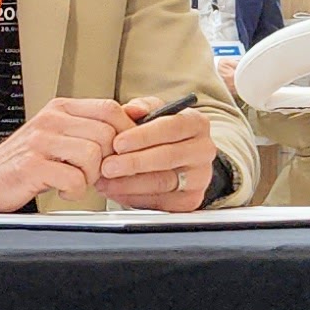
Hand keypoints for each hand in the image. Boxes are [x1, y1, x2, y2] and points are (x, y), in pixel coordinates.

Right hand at [0, 97, 126, 213]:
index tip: (123, 152)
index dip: (126, 132)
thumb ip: (92, 127)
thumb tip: (136, 118)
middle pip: (106, 134)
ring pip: (93, 156)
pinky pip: (73, 179)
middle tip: (95, 173)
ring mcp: (40, 141)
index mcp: (62, 109)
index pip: (109, 108)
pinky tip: (64, 190)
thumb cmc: (29, 160)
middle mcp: (51, 120)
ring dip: (91, 177)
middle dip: (108, 160)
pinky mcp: (32, 166)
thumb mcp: (62, 135)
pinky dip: (74, 191)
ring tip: (77, 181)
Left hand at [95, 98, 219, 212]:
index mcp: (197, 124)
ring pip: (162, 183)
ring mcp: (199, 178)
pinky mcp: (190, 201)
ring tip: (106, 181)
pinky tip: (116, 191)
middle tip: (108, 166)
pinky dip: (133, 198)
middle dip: (134, 163)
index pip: (172, 127)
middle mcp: (203, 151)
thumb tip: (130, 109)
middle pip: (168, 157)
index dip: (143, 136)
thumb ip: (141, 108)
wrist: (180, 160)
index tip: (118, 143)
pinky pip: (160, 202)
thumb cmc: (163, 133)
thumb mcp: (154, 113)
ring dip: (129, 184)